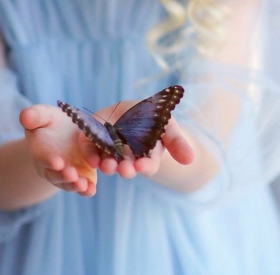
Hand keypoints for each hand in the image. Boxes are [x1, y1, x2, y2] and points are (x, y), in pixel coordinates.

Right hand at [20, 104, 96, 196]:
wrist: (67, 132)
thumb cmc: (52, 122)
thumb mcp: (43, 115)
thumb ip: (34, 115)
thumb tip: (24, 117)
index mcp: (40, 152)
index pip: (43, 158)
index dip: (49, 161)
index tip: (57, 162)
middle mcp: (52, 167)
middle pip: (56, 175)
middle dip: (63, 176)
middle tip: (72, 174)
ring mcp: (67, 174)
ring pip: (69, 184)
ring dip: (75, 185)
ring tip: (83, 185)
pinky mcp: (81, 177)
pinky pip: (83, 187)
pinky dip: (87, 190)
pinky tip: (91, 190)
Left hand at [79, 100, 194, 178]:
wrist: (131, 108)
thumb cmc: (151, 118)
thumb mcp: (167, 125)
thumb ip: (176, 142)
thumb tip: (190, 159)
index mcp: (145, 156)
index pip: (147, 165)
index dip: (145, 166)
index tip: (143, 166)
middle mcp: (126, 157)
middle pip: (126, 166)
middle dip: (125, 168)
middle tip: (124, 170)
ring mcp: (109, 150)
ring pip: (107, 161)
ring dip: (107, 165)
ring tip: (108, 167)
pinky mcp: (93, 140)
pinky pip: (90, 148)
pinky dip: (90, 153)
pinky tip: (92, 158)